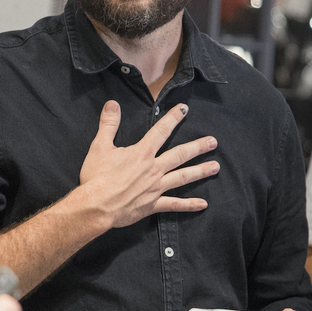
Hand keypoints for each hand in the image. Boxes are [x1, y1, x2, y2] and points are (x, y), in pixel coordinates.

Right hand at [79, 100, 218, 228]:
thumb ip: (108, 124)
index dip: (173, 118)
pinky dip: (189, 205)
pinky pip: (174, 204)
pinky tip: (203, 204)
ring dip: (200, 171)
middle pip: (180, 155)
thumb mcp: (99, 146)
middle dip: (198, 147)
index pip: (161, 131)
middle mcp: (153, 169)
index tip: (184, 109)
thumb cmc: (96, 177)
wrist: (95, 206)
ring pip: (183, 177)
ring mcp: (156, 188)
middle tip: (213, 142)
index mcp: (142, 153)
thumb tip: (112, 104)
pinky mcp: (153, 204)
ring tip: (215, 167)